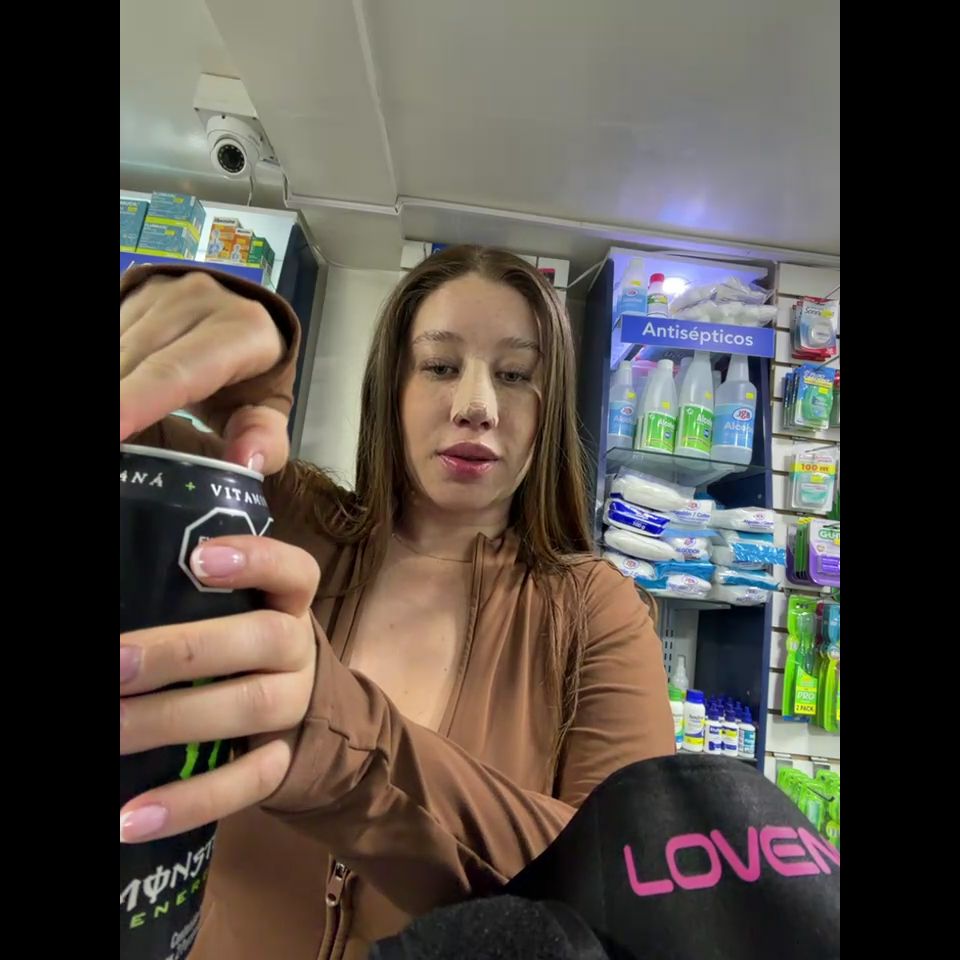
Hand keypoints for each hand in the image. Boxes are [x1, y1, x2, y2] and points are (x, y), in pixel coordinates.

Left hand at [119, 535, 319, 842]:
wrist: (307, 716)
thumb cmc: (243, 649)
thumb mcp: (233, 616)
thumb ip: (185, 603)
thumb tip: (119, 602)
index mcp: (288, 604)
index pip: (293, 571)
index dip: (255, 560)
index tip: (198, 558)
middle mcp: (298, 650)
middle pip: (263, 640)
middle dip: (184, 651)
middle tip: (114, 664)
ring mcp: (295, 708)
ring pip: (251, 707)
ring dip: (172, 720)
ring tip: (110, 732)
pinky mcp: (282, 762)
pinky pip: (245, 783)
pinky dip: (189, 801)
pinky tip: (130, 817)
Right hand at [120, 271, 289, 473]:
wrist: (244, 323)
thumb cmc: (254, 377)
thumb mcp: (268, 409)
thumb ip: (264, 438)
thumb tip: (246, 462)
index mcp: (243, 329)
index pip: (176, 372)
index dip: (137, 401)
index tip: (115, 428)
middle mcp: (200, 299)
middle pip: (137, 361)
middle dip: (120, 401)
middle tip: (120, 439)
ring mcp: (164, 290)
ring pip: (119, 348)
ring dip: (117, 387)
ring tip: (123, 423)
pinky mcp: (139, 290)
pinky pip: (114, 335)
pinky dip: (117, 372)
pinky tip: (124, 399)